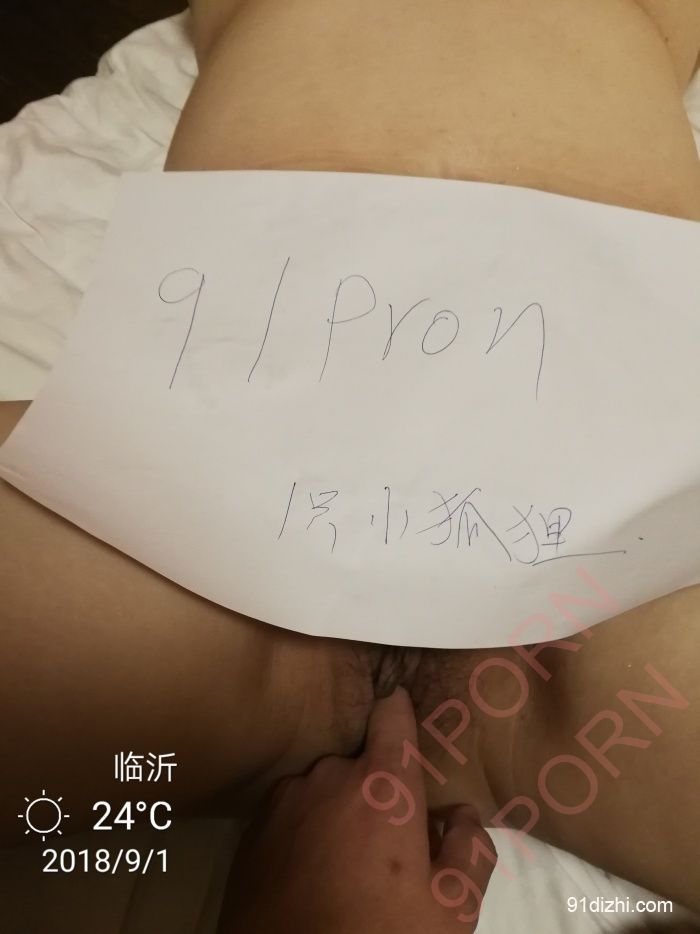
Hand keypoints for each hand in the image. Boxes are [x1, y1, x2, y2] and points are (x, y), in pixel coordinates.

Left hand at [217, 686, 495, 933]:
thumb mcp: (451, 912)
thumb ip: (469, 851)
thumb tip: (461, 815)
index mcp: (383, 787)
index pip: (393, 717)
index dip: (402, 713)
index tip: (405, 713)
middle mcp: (329, 778)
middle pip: (361, 764)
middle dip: (377, 791)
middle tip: (389, 844)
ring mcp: (285, 801)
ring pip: (323, 788)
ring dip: (338, 810)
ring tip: (346, 866)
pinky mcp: (252, 830)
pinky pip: (291, 811)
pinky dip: (305, 829)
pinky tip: (311, 873)